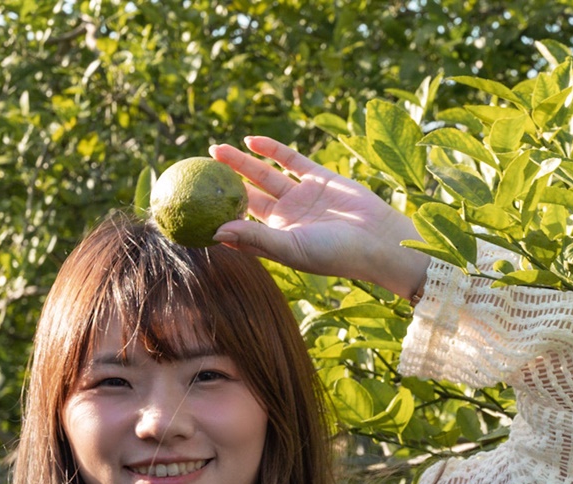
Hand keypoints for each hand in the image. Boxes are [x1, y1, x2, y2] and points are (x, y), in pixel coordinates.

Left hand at [209, 136, 428, 301]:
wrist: (381, 241)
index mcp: (278, 239)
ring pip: (265, 176)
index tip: (191, 205)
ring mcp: (303, 196)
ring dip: (241, 163)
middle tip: (197, 170)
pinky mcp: (320, 178)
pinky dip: (271, 150)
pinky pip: (291, 160)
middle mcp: (288, 218)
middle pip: (248, 197)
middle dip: (223, 185)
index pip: (241, 225)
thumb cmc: (338, 254)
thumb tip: (215, 231)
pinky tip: (250, 141)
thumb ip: (256, 238)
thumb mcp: (293, 249)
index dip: (217, 215)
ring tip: (216, 150)